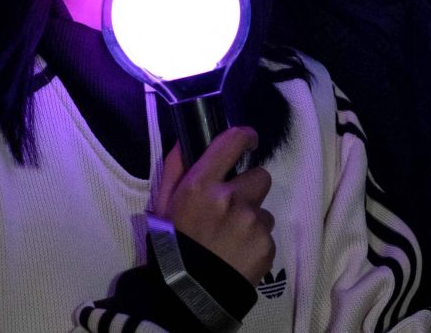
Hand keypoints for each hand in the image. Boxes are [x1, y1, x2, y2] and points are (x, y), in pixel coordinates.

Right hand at [152, 126, 275, 284]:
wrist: (186, 294)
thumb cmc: (171, 244)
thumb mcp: (163, 205)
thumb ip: (174, 169)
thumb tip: (186, 141)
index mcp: (201, 185)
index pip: (233, 142)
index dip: (246, 136)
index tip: (249, 140)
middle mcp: (230, 198)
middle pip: (260, 176)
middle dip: (249, 189)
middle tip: (232, 208)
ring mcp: (252, 222)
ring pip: (264, 209)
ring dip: (252, 219)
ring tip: (231, 238)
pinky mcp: (266, 245)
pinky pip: (267, 234)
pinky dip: (256, 242)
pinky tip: (238, 254)